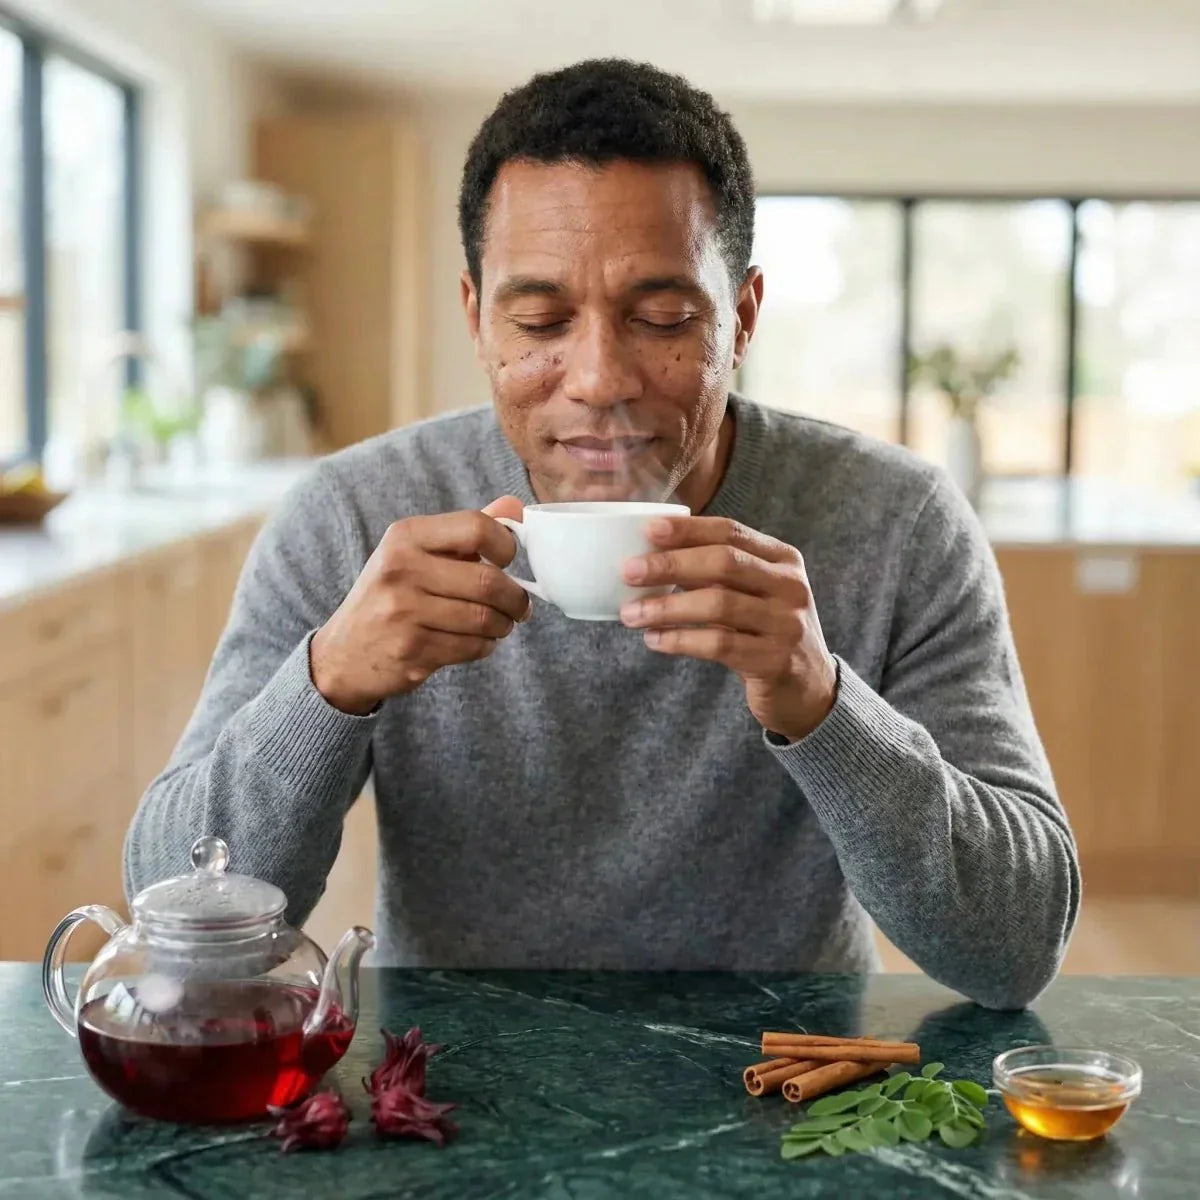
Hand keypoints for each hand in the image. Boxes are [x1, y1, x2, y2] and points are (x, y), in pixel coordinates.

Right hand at [310, 496, 529, 713]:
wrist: (344, 655)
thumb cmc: (390, 596)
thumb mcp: (416, 553)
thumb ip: (466, 531)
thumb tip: (516, 506)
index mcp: (405, 537)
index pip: (477, 527)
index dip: (507, 546)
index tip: (508, 561)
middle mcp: (401, 570)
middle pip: (488, 580)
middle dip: (516, 598)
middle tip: (519, 606)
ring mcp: (404, 612)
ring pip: (485, 619)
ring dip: (504, 625)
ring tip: (500, 624)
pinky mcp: (412, 651)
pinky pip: (473, 647)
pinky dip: (486, 646)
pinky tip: (478, 641)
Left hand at [619, 516, 836, 741]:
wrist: (808, 689)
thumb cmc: (766, 632)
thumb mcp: (752, 594)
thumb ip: (715, 574)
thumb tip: (651, 556)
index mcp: (783, 559)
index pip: (730, 532)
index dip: (688, 529)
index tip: (648, 529)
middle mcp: (790, 586)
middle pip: (724, 563)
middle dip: (671, 564)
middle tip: (629, 572)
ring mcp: (786, 623)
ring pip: (718, 604)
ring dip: (667, 607)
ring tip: (631, 614)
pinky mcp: (775, 660)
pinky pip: (719, 644)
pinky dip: (681, 640)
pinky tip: (654, 640)